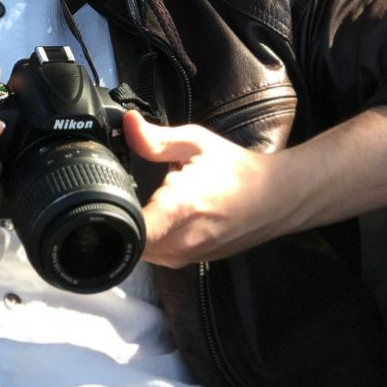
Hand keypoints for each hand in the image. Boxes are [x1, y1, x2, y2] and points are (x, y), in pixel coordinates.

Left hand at [124, 112, 297, 267]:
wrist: (276, 199)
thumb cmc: (237, 170)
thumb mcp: (195, 143)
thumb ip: (155, 138)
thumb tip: (128, 123)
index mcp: (179, 207)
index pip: (130, 230)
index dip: (111, 216)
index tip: (109, 198)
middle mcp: (181, 240)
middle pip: (129, 241)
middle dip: (122, 220)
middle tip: (128, 196)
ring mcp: (188, 257)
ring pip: (142, 252)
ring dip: (138, 231)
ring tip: (149, 206)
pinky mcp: (192, 263)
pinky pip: (159, 256)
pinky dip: (154, 240)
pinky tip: (164, 219)